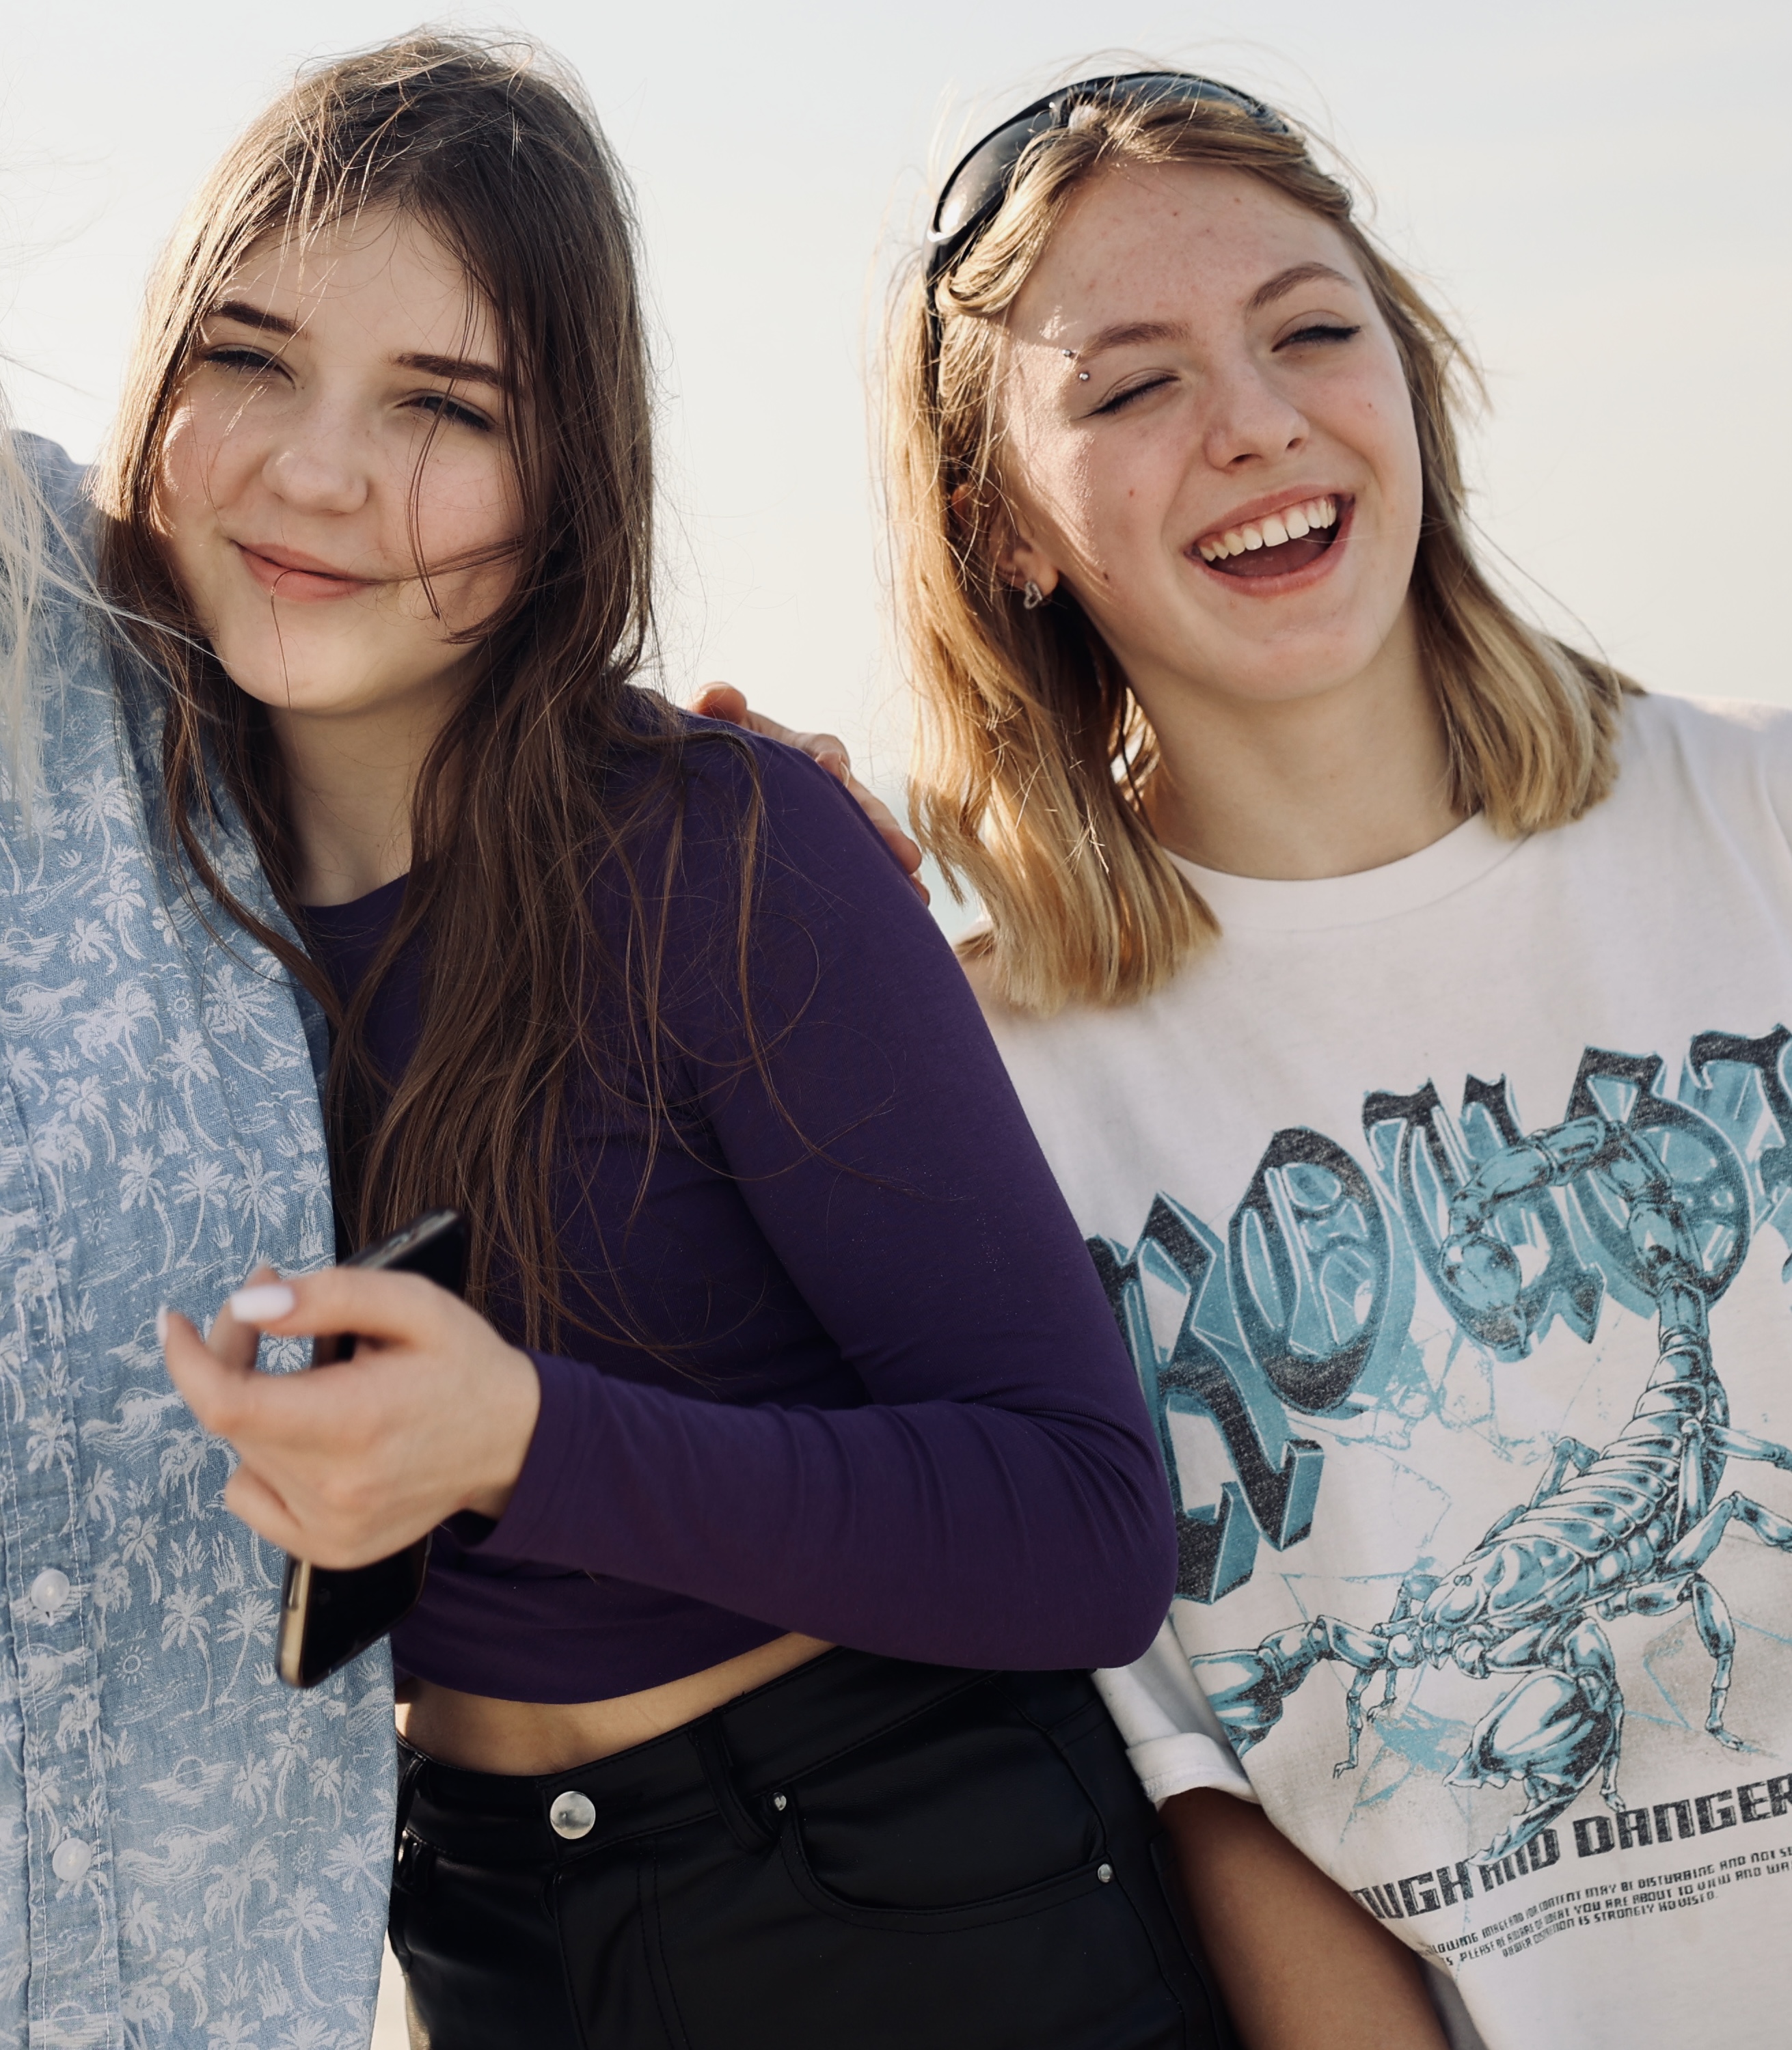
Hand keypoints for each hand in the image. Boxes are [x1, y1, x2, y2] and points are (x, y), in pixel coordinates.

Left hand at [161, 1264, 541, 1567]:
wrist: (514, 1441)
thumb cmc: (462, 1365)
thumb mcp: (413, 1305)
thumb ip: (331, 1296)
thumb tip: (252, 1304)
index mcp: (355, 1421)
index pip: (226, 1401)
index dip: (189, 1358)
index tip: (177, 1321)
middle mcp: (336, 1487)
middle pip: (231, 1416)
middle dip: (234, 1354)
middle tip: (271, 1313)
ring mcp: (330, 1528)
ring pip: (242, 1452)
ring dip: (255, 1405)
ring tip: (310, 1376)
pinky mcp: (328, 1549)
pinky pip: (251, 1496)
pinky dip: (263, 1460)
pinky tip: (310, 1436)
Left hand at [692, 683, 928, 902]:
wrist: (712, 787)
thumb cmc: (715, 751)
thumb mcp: (712, 725)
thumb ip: (715, 706)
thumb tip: (723, 696)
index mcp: (798, 751)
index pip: (823, 748)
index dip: (829, 758)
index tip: (829, 769)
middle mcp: (826, 787)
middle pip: (860, 803)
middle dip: (882, 828)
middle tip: (907, 855)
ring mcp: (830, 822)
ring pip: (868, 840)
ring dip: (893, 864)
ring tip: (915, 893)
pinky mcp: (827, 854)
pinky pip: (859, 868)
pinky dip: (883, 886)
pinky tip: (905, 909)